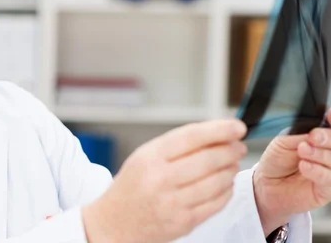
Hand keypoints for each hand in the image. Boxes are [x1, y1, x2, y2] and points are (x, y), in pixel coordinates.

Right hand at [82, 119, 247, 242]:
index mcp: (150, 157)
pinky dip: (226, 191)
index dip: (219, 130)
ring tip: (231, 164)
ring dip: (230, 170)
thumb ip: (176, 145)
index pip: (192, 137)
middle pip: (209, 159)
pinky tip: (224, 184)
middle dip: (230, 150)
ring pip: (217, 182)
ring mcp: (173, 203)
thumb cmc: (132, 186)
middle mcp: (160, 179)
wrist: (113, 223)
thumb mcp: (144, 157)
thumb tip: (216, 134)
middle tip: (238, 146)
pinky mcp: (183, 223)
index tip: (237, 126)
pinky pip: (216, 203)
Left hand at [254, 110, 330, 235]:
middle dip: (328, 138)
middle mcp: (328, 155)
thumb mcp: (285, 141)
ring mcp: (329, 172)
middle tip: (314, 137)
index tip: (329, 116)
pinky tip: (305, 166)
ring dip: (321, 155)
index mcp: (321, 141)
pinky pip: (329, 180)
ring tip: (303, 150)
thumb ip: (302, 135)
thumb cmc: (276, 161)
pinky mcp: (326, 190)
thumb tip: (315, 129)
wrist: (266, 184)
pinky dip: (317, 171)